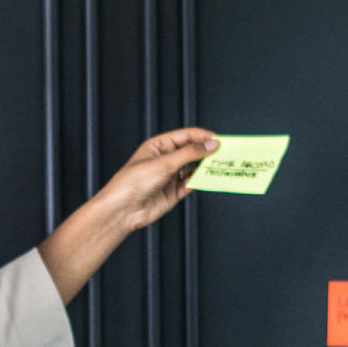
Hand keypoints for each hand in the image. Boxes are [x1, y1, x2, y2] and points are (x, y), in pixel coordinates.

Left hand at [98, 127, 218, 231]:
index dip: (202, 136)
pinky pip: (192, 183)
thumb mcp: (163, 163)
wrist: (122, 210)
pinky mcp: (174, 192)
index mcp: (159, 146)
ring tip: (220, 166)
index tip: (218, 140)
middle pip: (192, 151)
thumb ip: (189, 153)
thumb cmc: (132, 182)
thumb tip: (211, 144)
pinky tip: (208, 180)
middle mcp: (166, 159)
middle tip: (224, 153)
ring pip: (194, 168)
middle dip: (207, 151)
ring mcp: (171, 176)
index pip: (186, 136)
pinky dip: (201, 181)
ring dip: (206, 167)